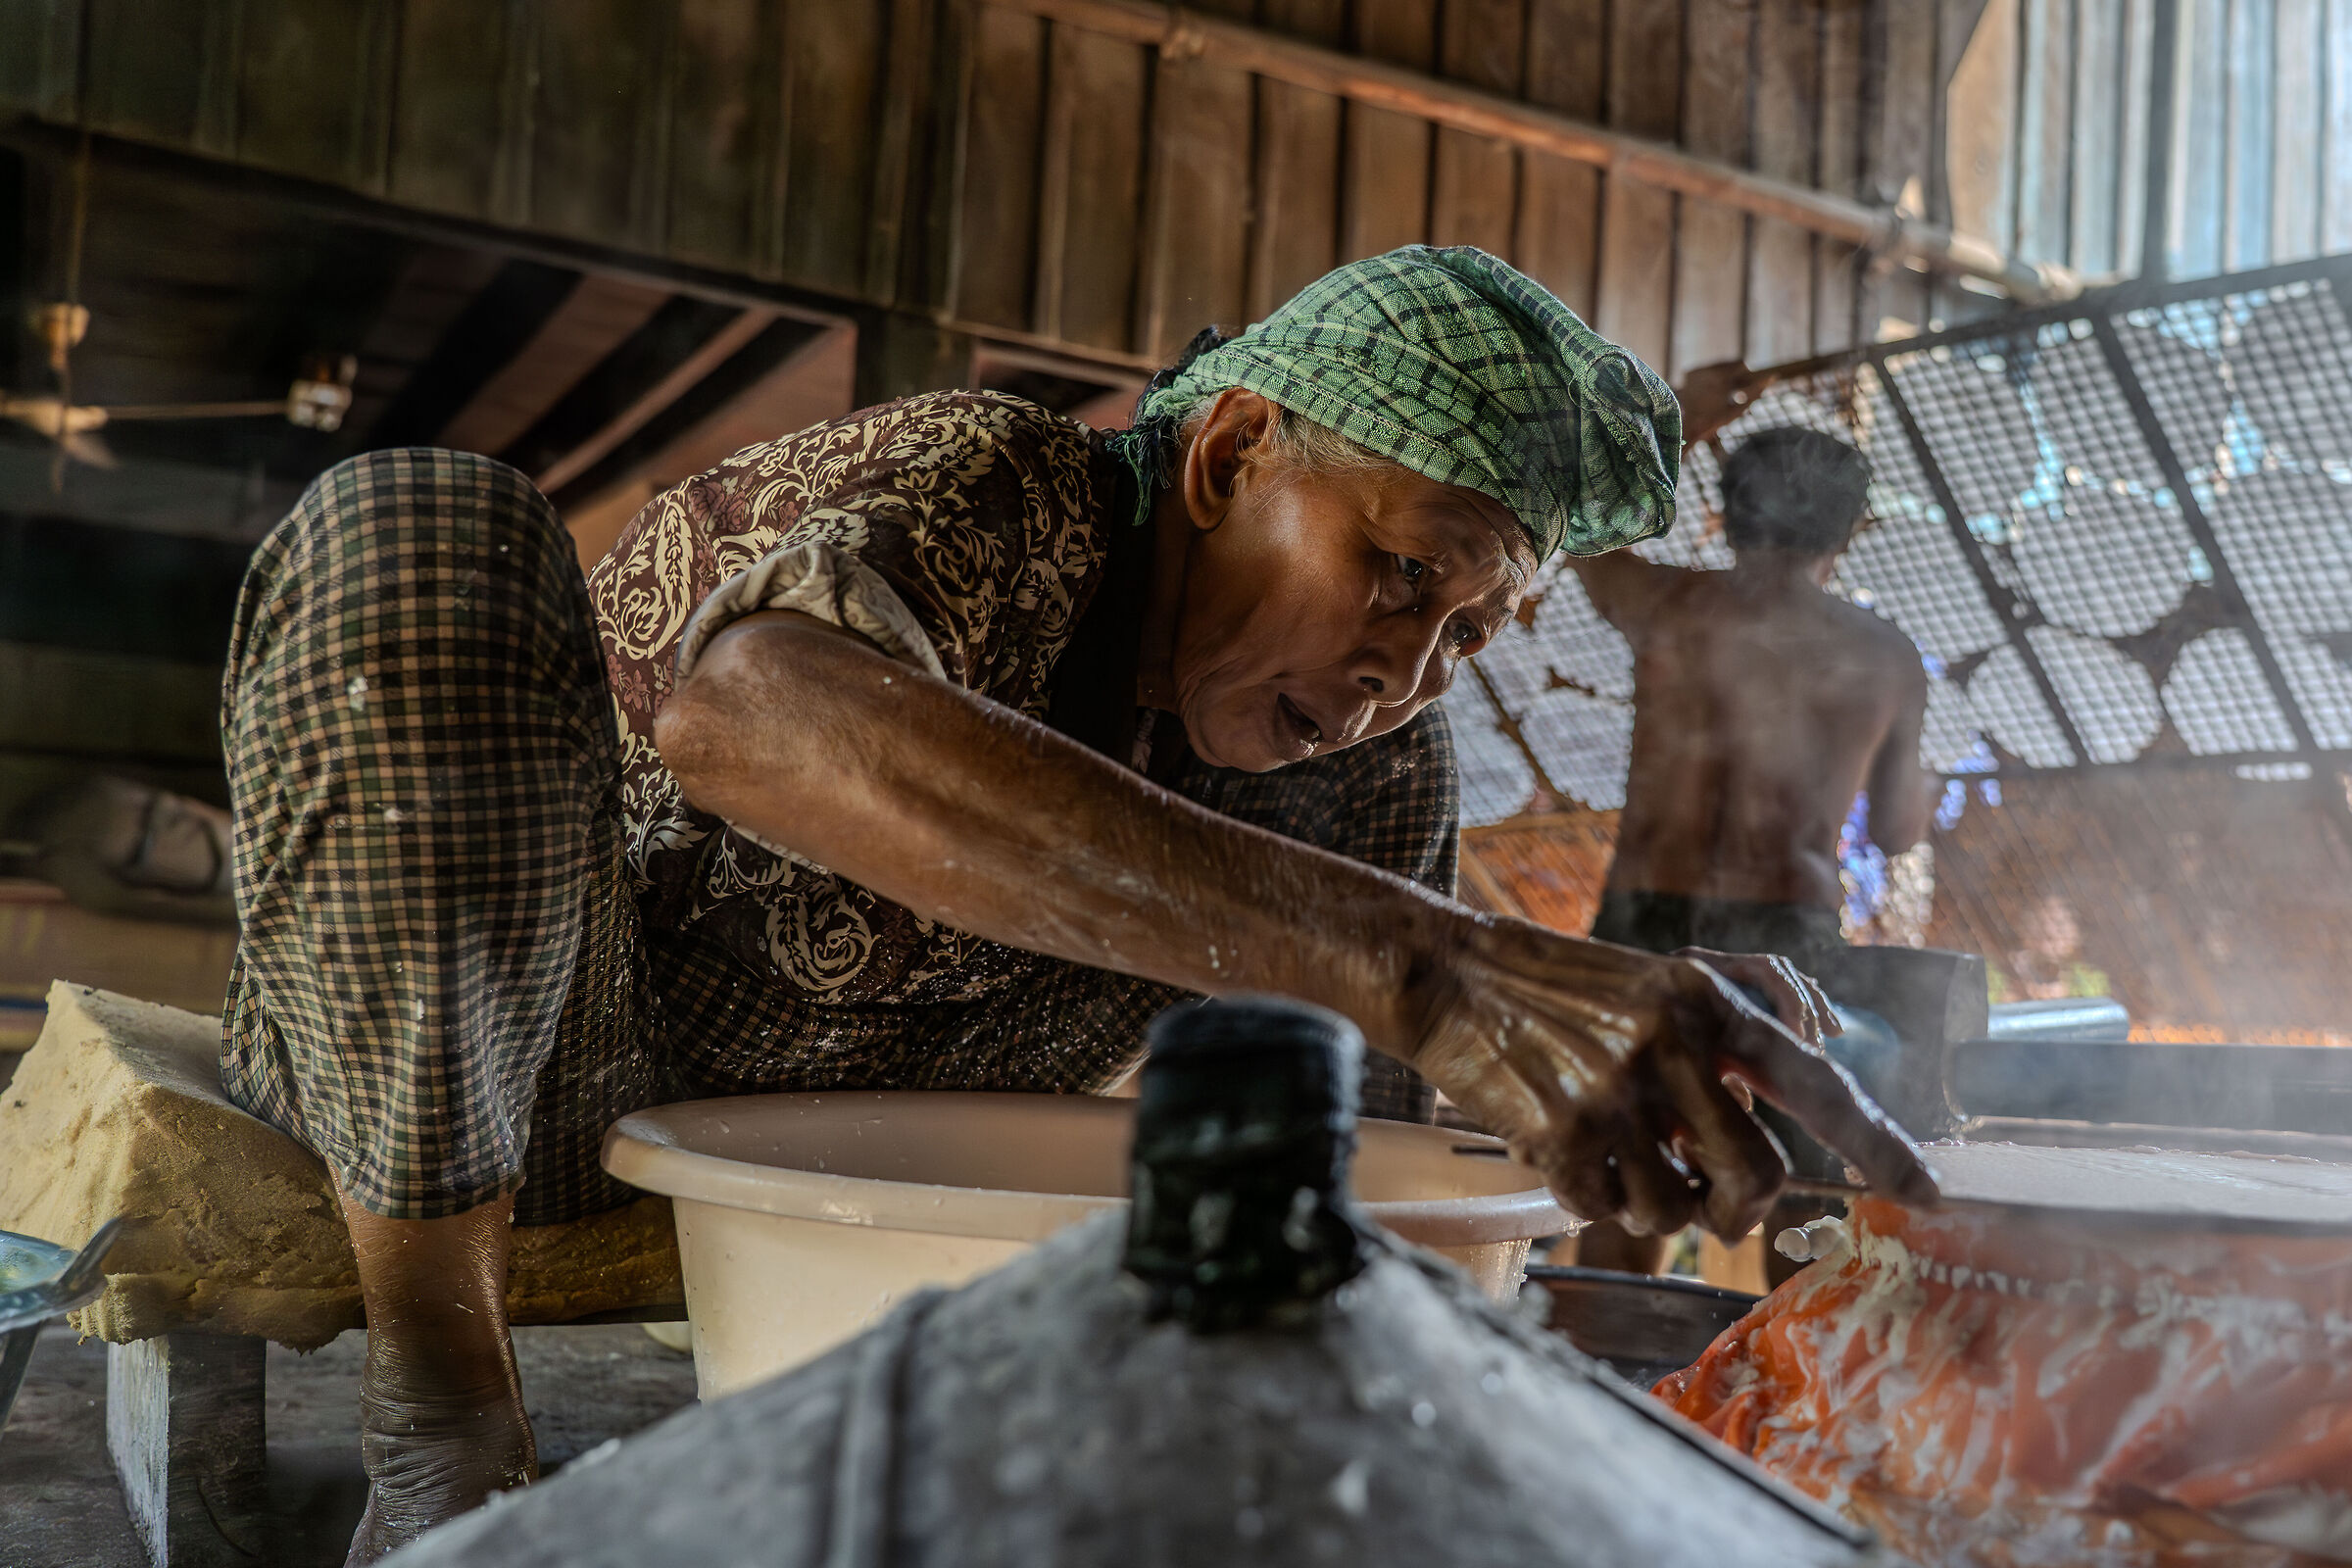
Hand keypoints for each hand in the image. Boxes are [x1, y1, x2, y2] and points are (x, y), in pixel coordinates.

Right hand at [1404, 915, 1935, 1241]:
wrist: (1456, 979)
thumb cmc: (1568, 985)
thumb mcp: (1667, 972)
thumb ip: (1752, 1001)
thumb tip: (1820, 1038)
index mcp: (1707, 1002)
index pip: (1818, 1083)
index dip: (1880, 1144)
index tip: (1930, 1192)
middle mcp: (1672, 1047)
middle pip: (1758, 1178)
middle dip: (1738, 1205)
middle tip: (1709, 1192)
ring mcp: (1615, 1095)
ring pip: (1678, 1207)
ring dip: (1653, 1199)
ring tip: (1617, 1151)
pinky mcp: (1561, 1137)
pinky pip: (1607, 1211)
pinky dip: (1591, 1195)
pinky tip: (1567, 1146)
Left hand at [1674, 359, 1773, 448]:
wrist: (1687, 426)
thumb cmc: (1716, 420)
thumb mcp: (1739, 407)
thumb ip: (1756, 390)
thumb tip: (1773, 377)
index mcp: (1720, 375)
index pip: (1740, 364)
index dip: (1745, 375)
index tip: (1742, 388)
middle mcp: (1706, 368)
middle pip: (1728, 363)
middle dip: (1733, 374)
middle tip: (1733, 390)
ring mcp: (1696, 369)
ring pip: (1717, 365)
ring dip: (1722, 375)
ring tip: (1720, 392)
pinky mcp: (1688, 372)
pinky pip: (1705, 369)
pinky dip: (1709, 378)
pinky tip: (1707, 391)